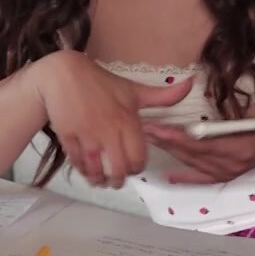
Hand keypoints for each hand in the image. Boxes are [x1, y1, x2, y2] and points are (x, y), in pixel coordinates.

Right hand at [33, 51, 194, 189]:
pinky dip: (83, 172)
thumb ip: (163, 96)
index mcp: (128, 122)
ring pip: (96, 170)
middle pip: (118, 170)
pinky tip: (86, 171)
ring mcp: (87, 136)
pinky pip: (77, 163)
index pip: (138, 158)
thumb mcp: (133, 89)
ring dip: (99, 180)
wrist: (62, 74)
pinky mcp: (68, 137)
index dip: (137, 168)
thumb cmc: (101, 82)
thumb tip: (191, 84)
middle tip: (117, 181)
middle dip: (118, 180)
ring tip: (101, 181)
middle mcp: (109, 132)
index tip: (133, 168)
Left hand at [141, 99, 254, 184]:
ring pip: (191, 162)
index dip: (181, 138)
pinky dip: (184, 177)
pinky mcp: (223, 175)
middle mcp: (230, 165)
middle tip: (144, 129)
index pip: (204, 145)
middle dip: (166, 142)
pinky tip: (168, 176)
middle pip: (192, 154)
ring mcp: (226, 173)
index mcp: (240, 149)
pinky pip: (200, 178)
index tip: (160, 129)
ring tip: (148, 137)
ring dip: (169, 151)